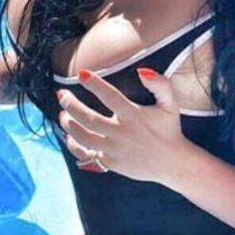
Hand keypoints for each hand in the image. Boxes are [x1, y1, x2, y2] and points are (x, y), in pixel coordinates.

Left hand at [57, 66, 187, 181]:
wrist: (172, 163)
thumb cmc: (169, 129)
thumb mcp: (171, 105)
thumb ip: (161, 85)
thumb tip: (142, 71)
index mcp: (134, 116)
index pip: (111, 97)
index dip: (95, 84)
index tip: (81, 73)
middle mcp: (122, 133)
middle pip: (90, 119)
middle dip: (71, 105)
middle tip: (62, 94)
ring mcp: (115, 150)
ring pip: (84, 138)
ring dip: (69, 125)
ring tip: (62, 114)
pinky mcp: (111, 163)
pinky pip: (87, 154)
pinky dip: (74, 146)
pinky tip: (68, 136)